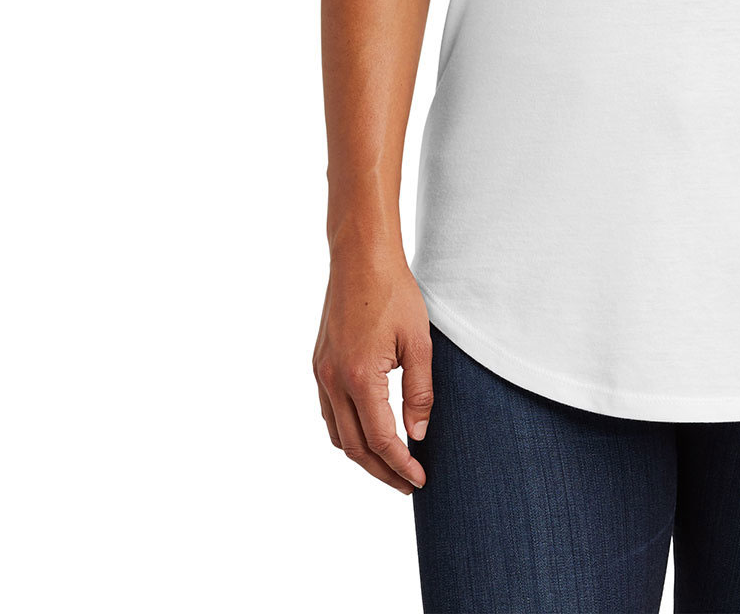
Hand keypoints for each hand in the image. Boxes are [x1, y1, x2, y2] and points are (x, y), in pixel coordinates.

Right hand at [313, 249, 434, 493]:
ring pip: (337, 433)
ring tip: (390, 464)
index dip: (401, 466)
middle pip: (355, 447)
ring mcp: (321, 372)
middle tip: (407, 484)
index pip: (381, 440)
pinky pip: (328, 412)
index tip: (420, 479)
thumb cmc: (394, 293)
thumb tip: (417, 435)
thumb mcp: (419, 342)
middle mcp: (333, 380)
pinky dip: (347, 431)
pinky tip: (367, 431)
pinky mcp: (319, 363)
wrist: (360, 257)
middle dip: (382, 471)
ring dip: (362, 455)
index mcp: (360, 378)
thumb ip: (419, 392)